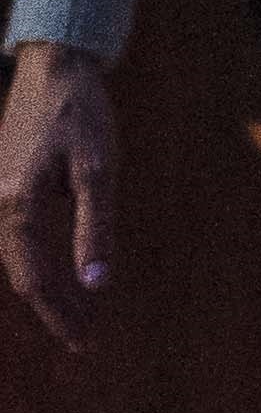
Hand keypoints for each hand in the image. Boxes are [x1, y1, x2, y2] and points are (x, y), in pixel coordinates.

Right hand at [1, 42, 116, 349]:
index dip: (60, 314)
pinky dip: (40, 262)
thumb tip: (97, 283)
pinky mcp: (3, 188)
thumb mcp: (99, 170)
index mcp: (15, 205)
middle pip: (24, 275)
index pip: (35, 279)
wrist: (53, 69)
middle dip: (55, 309)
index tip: (84, 343)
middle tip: (87, 339)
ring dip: (49, 288)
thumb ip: (96, 228)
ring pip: (19, 259)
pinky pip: (18, 239)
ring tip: (82, 315)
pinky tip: (64, 275)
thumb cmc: (82, 116)